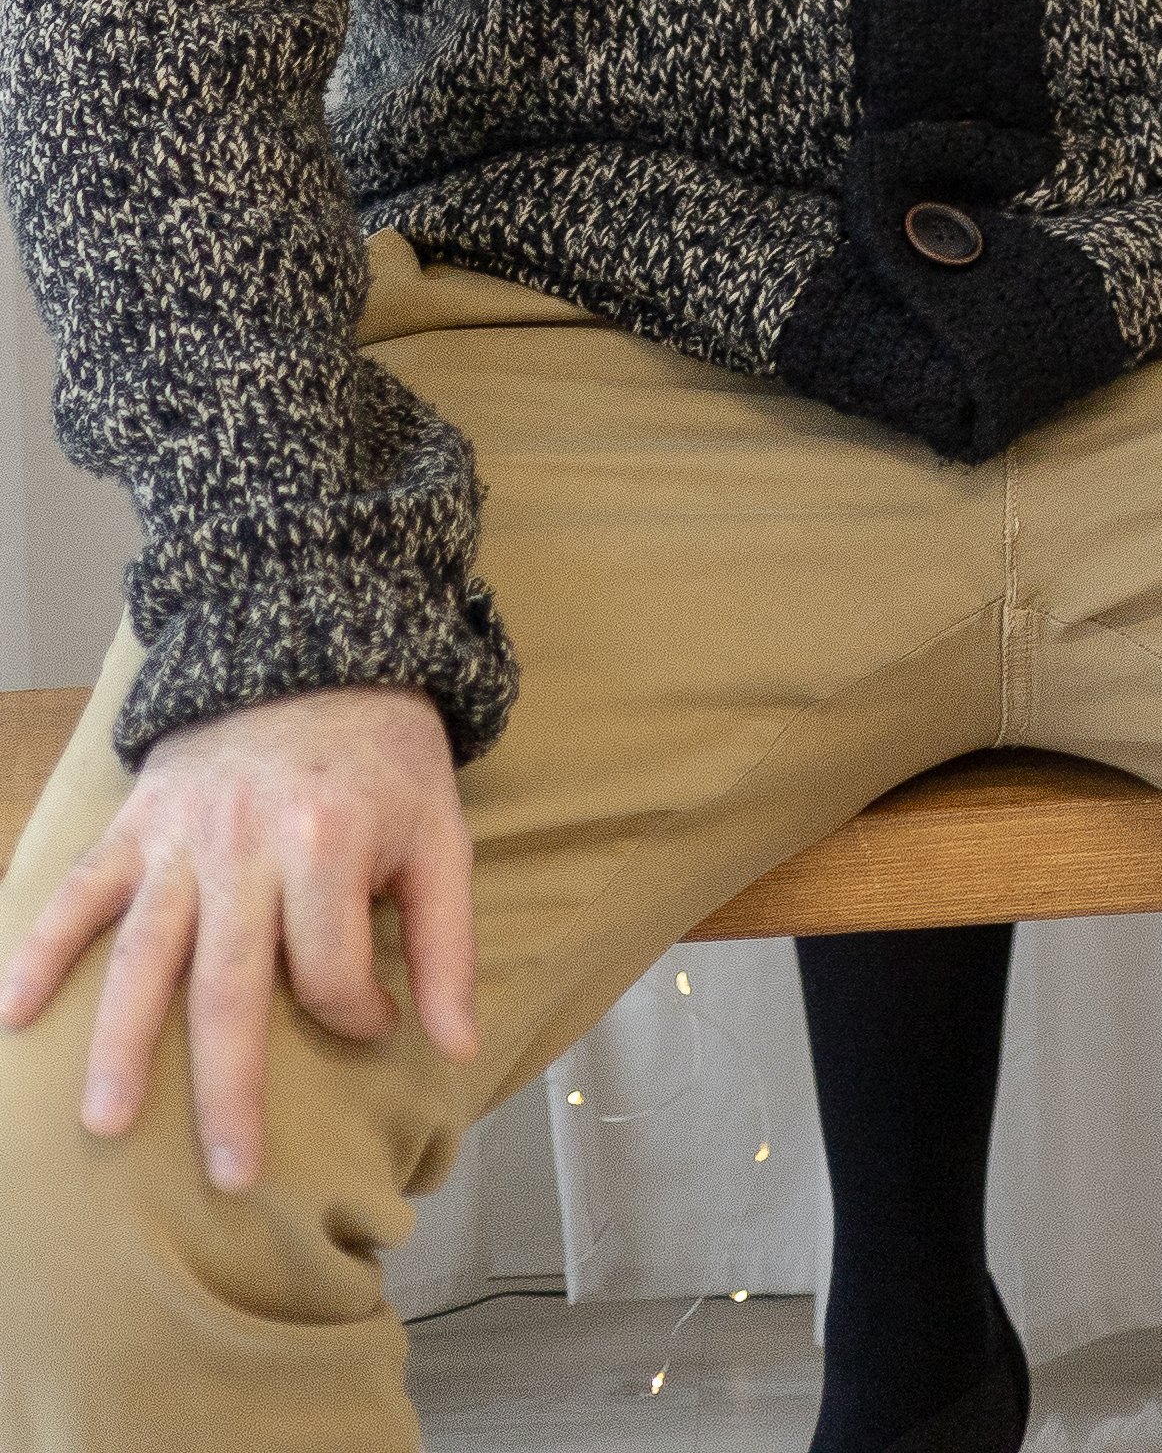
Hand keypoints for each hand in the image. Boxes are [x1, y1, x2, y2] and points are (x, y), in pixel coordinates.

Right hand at [0, 687, 475, 1185]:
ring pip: (143, 955)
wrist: (315, 647)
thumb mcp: (441, 832)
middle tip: (231, 1175)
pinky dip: (39, 947)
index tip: (374, 1023)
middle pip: (230, 988)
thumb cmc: (385, 755)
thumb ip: (448, 943)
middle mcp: (245, 846)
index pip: (333, 971)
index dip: (359, 1014)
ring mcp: (181, 838)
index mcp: (328, 843)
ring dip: (121, 1043)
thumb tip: (457, 1048)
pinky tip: (12, 1010)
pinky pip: (79, 891)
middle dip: (229, 1090)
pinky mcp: (136, 823)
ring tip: (105, 1124)